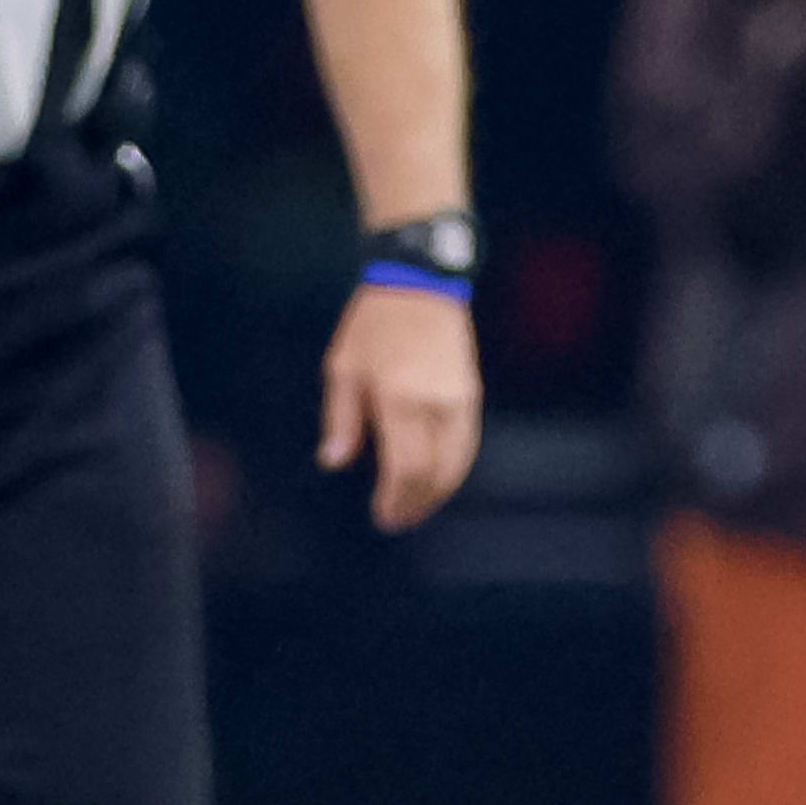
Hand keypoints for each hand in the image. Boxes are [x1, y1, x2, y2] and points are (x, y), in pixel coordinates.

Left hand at [319, 280, 482, 532]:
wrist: (421, 285)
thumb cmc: (374, 326)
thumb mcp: (343, 369)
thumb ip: (341, 420)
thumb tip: (334, 461)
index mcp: (400, 401)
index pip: (405, 469)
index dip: (395, 500)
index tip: (382, 516)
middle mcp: (436, 406)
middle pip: (435, 474)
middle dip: (417, 503)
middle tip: (397, 519)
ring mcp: (459, 402)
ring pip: (457, 464)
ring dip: (437, 491)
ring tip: (415, 506)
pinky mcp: (470, 395)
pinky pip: (466, 445)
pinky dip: (452, 469)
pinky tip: (435, 477)